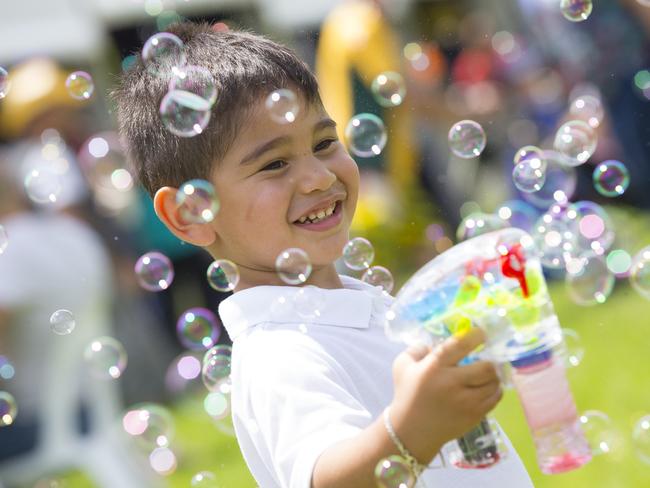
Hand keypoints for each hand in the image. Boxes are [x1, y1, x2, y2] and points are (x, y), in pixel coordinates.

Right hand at [389, 328, 502, 464]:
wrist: (411, 430)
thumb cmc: (407, 394)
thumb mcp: (402, 366)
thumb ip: (416, 348)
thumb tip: (435, 342)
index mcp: (434, 367)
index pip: (460, 345)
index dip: (476, 336)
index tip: (482, 333)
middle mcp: (452, 383)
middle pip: (486, 367)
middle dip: (491, 360)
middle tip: (489, 358)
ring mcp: (465, 402)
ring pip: (494, 383)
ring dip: (494, 375)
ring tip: (489, 373)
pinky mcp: (474, 415)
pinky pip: (495, 398)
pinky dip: (495, 390)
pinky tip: (488, 387)